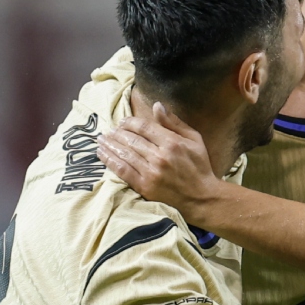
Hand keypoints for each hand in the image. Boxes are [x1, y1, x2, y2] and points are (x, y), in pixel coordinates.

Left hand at [98, 103, 223, 213]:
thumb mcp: (194, 140)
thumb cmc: (199, 167)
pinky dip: (109, 160)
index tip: (122, 122)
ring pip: (124, 153)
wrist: (203, 198)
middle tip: (109, 130)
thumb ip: (174, 123)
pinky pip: (122, 170)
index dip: (130, 122)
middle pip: (131, 139)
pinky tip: (101, 153)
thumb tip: (157, 106)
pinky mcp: (145, 186)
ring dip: (109, 144)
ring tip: (101, 139)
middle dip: (117, 133)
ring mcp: (151, 172)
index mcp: (173, 143)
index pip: (144, 127)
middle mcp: (160, 156)